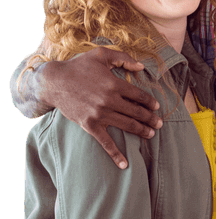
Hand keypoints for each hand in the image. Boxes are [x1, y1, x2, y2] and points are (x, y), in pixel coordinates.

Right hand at [40, 47, 161, 168]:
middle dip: (151, 119)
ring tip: (151, 134)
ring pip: (127, 125)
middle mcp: (110, 101)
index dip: (151, 103)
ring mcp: (100, 114)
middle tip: (159, 124)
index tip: (156, 107)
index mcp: (115, 84)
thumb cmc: (78, 66)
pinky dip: (116, 154)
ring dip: (142, 131)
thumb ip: (123, 58)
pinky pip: (106, 142)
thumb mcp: (101, 55)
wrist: (53, 82)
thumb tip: (141, 66)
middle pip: (137, 112)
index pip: (140, 96)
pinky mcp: (90, 125)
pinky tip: (125, 164)